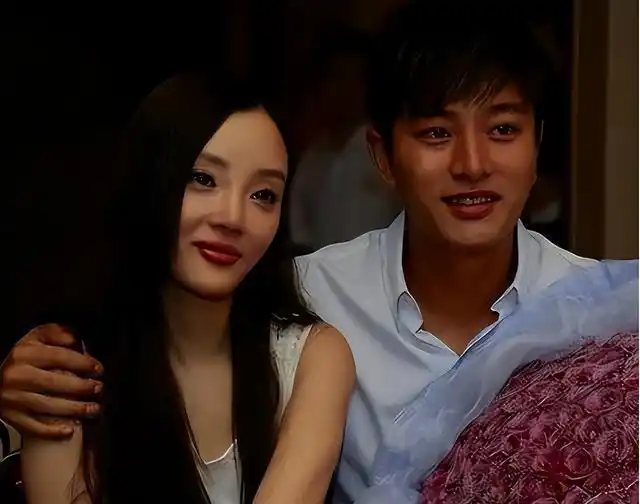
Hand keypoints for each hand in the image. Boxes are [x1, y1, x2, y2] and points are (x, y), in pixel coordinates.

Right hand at [0, 324, 102, 438]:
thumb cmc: (25, 359)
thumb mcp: (36, 339)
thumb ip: (55, 333)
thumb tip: (73, 338)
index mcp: (23, 353)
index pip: (58, 356)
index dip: (81, 362)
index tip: (97, 368)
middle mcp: (15, 375)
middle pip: (53, 382)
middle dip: (80, 387)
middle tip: (98, 388)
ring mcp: (11, 397)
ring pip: (46, 406)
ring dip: (74, 409)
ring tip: (94, 408)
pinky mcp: (10, 416)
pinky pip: (32, 427)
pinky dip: (51, 431)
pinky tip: (69, 431)